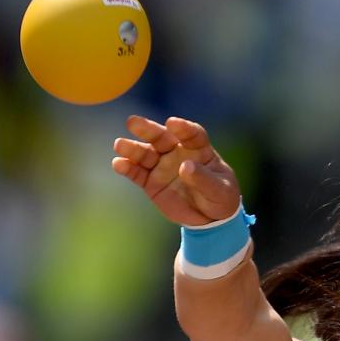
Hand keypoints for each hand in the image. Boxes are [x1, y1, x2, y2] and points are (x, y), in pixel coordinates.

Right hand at [112, 116, 239, 225]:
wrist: (209, 219)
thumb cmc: (220, 198)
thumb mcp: (220, 190)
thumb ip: (204, 179)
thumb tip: (185, 167)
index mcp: (199, 149)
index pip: (191, 134)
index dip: (183, 128)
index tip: (172, 123)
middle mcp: (177, 153)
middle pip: (162, 138)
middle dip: (148, 130)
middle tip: (132, 122)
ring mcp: (162, 166)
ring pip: (146, 154)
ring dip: (132, 149)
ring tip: (119, 145)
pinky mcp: (151, 182)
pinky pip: (138, 173)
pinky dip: (127, 168)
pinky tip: (118, 163)